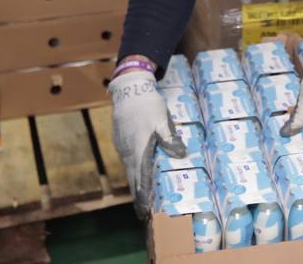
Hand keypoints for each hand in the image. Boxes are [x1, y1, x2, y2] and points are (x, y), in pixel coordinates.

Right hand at [109, 68, 184, 218]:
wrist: (128, 90)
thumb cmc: (147, 105)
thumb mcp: (162, 120)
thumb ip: (170, 138)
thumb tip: (181, 155)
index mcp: (139, 151)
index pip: (141, 180)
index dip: (144, 196)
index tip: (145, 211)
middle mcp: (128, 152)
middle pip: (133, 180)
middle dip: (138, 197)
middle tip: (143, 213)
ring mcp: (123, 147)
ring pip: (129, 171)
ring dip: (135, 185)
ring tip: (141, 198)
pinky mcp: (121, 141)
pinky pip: (127, 161)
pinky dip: (132, 172)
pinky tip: (137, 174)